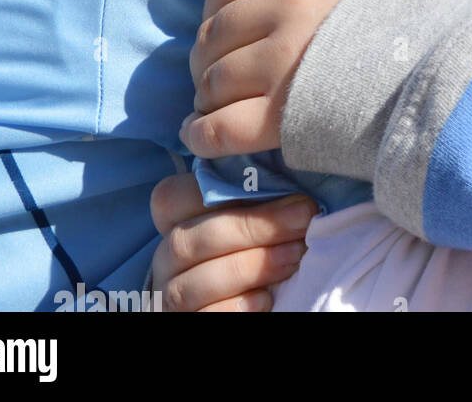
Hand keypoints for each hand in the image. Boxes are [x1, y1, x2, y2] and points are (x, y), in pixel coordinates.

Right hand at [149, 172, 317, 311]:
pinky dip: (237, 306)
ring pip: (191, 283)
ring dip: (251, 265)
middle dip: (251, 226)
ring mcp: (172, 295)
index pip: (170, 198)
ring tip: (296, 255)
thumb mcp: (267, 210)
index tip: (277, 179)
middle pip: (187, 239)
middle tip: (304, 216)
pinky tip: (268, 297)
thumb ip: (262, 188)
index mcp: (179, 221)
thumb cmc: (274, 240)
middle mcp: (168, 258)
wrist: (275, 292)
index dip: (216, 189)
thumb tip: (292, 149)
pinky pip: (203, 316)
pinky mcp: (190, 322)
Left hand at [182, 0, 471, 159]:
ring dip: (208, 94)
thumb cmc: (471, 4)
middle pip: (218, 27)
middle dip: (213, 50)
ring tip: (218, 104)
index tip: (232, 15)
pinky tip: (208, 136)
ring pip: (213, 76)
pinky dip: (205, 135)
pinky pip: (217, 126)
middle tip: (222, 69)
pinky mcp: (285, 118)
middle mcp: (293, 4)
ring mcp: (285, 62)